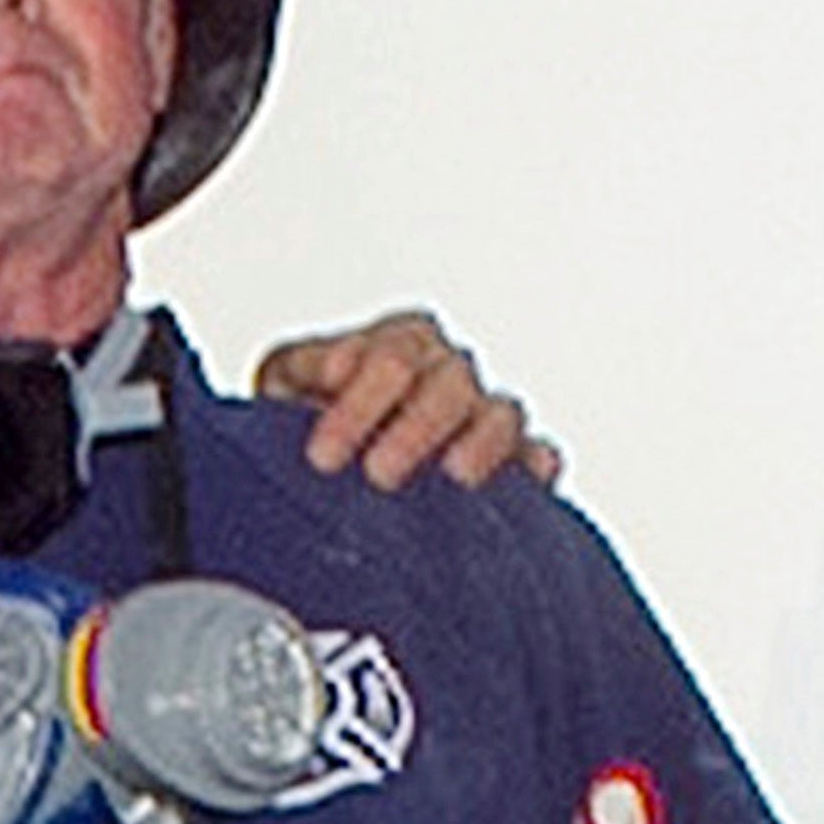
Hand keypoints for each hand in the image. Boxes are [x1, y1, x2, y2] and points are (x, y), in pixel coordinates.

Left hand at [246, 307, 560, 492]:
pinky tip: (527, 479)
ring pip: (500, 414)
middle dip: (414, 428)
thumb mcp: (286, 383)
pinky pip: (537, 455)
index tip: (324, 453)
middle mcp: (448, 372)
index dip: (361, 401)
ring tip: (454, 475)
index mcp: (400, 344)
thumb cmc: (305, 421)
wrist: (325, 471)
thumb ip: (300, 367)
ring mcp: (483, 415)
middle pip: (449, 383)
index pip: (394, 355)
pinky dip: (534, 465)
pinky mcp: (512, 463)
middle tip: (377, 474)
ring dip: (480, 442)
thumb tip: (331, 373)